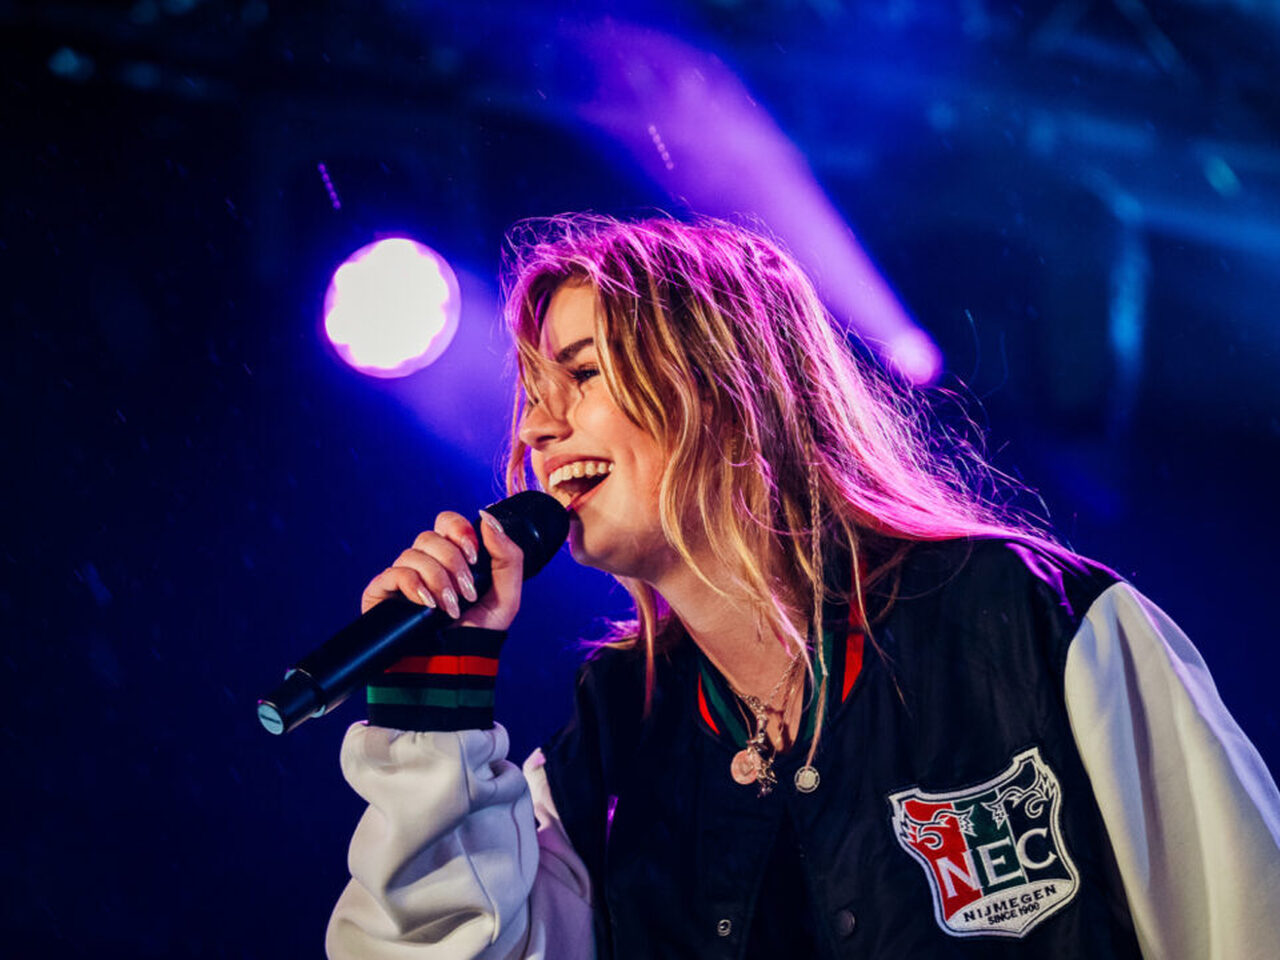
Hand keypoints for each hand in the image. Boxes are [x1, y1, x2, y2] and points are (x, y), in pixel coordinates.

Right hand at [359, 509, 524, 631]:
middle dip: (453, 563)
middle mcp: (425, 563)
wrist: (454, 669)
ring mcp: (402, 578)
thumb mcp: (506, 596)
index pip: (447, 522)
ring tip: (449, 609)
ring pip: (413, 554)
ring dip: (438, 580)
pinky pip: (393, 573)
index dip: (459, 530)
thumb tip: (487, 517)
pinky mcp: (381, 594)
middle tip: (466, 593)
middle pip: (430, 536)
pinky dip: (413, 585)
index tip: (474, 556)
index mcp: (452, 557)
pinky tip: (427, 604)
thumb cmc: (479, 635)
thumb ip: (508, 555)